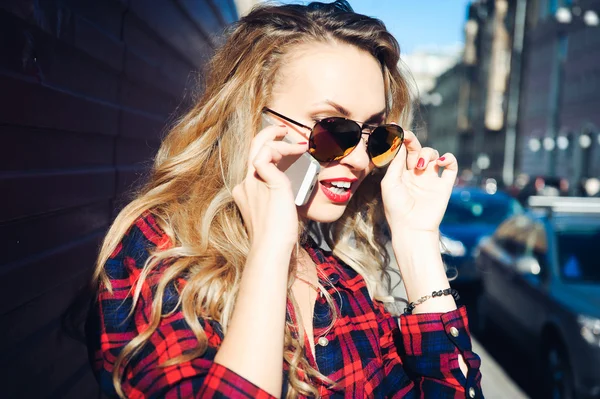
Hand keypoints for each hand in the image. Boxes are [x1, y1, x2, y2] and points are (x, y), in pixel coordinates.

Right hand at [232, 124, 305, 247]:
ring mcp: (253, 183)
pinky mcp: (267, 182)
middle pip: (252, 149)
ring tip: (300, 145)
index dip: (269, 152)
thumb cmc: (278, 237)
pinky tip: (297, 152)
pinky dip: (282, 149)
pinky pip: (268, 155)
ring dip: (282, 143)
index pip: (254, 163)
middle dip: (267, 135)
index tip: (286, 150)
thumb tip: (295, 189)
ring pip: (260, 148)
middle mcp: (246, 184)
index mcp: (246, 192)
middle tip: (282, 130)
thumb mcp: (277, 212)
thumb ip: (280, 197)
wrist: (271, 248)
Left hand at [381, 130, 457, 234]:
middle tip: (408, 139)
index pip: (403, 151)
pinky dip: (449, 159)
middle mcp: (416, 174)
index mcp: (401, 173)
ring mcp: (431, 179)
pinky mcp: (444, 185)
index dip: (401, 139)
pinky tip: (441, 161)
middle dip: (413, 142)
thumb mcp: (390, 183)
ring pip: (434, 154)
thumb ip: (396, 163)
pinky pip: (451, 166)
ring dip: (428, 154)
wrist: (412, 228)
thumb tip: (400, 143)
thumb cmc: (396, 208)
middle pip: (418, 149)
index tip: (396, 129)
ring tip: (421, 167)